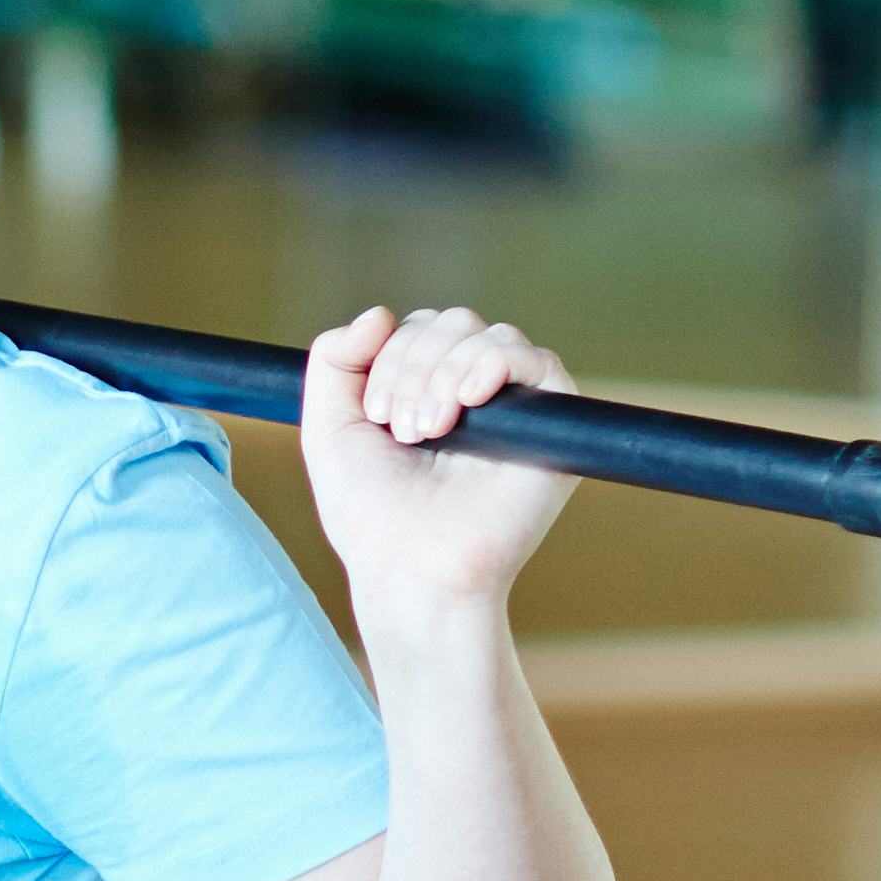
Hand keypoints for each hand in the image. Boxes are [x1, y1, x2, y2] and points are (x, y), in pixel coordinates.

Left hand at [300, 305, 575, 621]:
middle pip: (451, 322)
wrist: (410, 568)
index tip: (376, 418)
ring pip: (486, 334)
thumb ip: (333, 361)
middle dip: (412, 366)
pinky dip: (493, 365)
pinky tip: (466, 401)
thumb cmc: (372, 513)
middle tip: (403, 430)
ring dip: (443, 374)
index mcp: (428, 388)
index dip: (389, 358)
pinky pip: (535, 359)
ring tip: (429, 432)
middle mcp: (475, 391)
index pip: (416, 327)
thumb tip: (379, 312)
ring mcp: (515, 404)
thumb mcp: (328, 429)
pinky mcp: (553, 422)